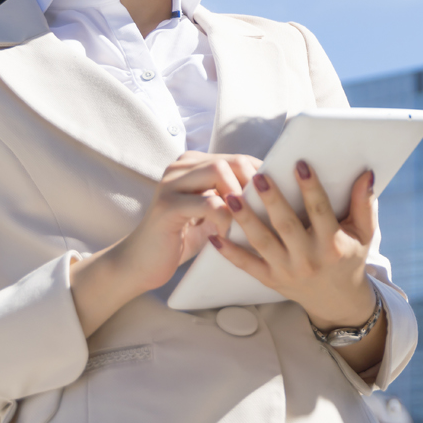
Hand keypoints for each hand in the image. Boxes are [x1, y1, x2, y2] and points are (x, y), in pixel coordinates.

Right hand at [71, 151, 259, 335]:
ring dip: (241, 198)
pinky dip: (226, 218)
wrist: (142, 264)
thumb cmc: (183, 239)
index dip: (263, 176)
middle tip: (266, 211)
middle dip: (255, 184)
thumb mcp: (212, 213)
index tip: (281, 196)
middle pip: (232, 160)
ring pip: (219, 172)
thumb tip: (274, 192)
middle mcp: (180, 167)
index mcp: (193, 164)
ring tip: (249, 222)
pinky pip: (208, 203)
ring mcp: (170, 183)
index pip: (238, 158)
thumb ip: (233, 197)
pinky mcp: (166, 206)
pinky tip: (228, 234)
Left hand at [209, 162, 381, 330]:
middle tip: (258, 177)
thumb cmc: (350, 257)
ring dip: (245, 220)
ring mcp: (286, 271)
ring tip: (231, 197)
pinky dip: (230, 252)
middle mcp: (309, 259)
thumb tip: (365, 174)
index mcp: (333, 245)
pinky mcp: (270, 280)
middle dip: (272, 200)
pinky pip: (247, 265)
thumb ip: (364, 203)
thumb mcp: (365, 233)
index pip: (320, 211)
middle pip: (286, 226)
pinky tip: (215, 235)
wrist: (337, 300)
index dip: (310, 187)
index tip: (300, 164)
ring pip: (262, 243)